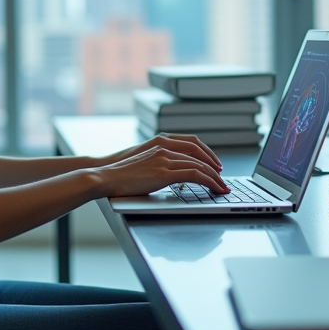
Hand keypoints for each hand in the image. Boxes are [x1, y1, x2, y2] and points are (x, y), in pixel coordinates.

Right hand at [93, 134, 227, 197]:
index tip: (214, 164)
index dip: (207, 154)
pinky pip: (194, 175)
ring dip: (214, 177)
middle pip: (199, 154)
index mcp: (160, 141)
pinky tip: (213, 187)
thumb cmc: (121, 173)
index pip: (192, 143)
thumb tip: (172, 173)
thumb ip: (159, 162)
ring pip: (199, 165)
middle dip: (214, 166)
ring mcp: (164, 159)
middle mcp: (164, 147)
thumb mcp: (143, 161)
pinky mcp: (164, 173)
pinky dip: (208, 181)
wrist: (106, 176)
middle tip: (222, 177)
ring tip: (222, 187)